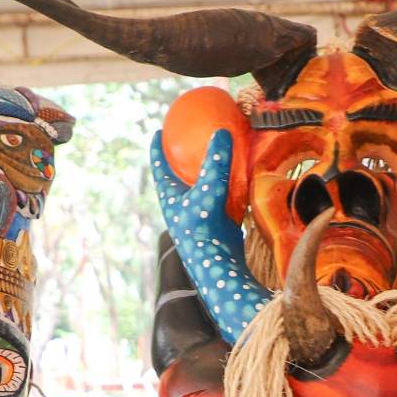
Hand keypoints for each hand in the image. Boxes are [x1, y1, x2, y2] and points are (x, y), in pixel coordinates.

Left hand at [150, 130, 263, 342]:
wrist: (218, 266)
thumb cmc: (205, 229)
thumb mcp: (209, 191)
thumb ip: (215, 162)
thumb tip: (222, 131)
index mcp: (170, 196)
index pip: (159, 165)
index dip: (156, 147)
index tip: (158, 130)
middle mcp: (181, 204)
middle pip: (178, 175)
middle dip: (182, 157)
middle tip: (191, 138)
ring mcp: (198, 214)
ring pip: (199, 187)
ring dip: (205, 172)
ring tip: (215, 153)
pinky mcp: (216, 223)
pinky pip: (220, 197)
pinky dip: (225, 185)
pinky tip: (240, 175)